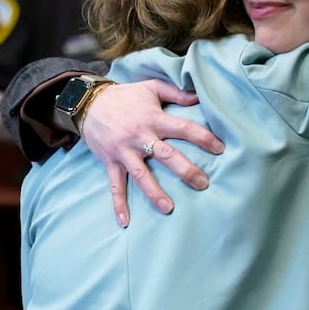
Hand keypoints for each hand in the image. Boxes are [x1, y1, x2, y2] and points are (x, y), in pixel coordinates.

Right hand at [80, 79, 223, 227]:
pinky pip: (115, 186)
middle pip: (166, 155)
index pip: (183, 128)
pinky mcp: (111, 162)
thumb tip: (199, 96)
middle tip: (203, 184)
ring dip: (155, 192)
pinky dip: (118, 204)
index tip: (220, 148)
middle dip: (186, 170)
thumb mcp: (151, 87)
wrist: (89, 103)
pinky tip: (125, 222)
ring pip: (141, 175)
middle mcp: (140, 137)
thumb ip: (176, 93)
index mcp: (154, 118)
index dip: (203, 138)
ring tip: (169, 208)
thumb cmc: (125, 96)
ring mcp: (124, 152)